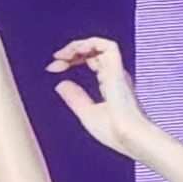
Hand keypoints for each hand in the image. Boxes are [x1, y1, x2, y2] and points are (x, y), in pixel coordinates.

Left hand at [45, 37, 153, 155]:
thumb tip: (60, 83)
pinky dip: (88, 44)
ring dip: (77, 46)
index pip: (92, 62)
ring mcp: (117, 71)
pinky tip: (74, 53)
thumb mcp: (87, 113)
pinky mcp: (118, 69)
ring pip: (99, 45)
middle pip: (93, 52)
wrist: (129, 138)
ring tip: (61, 56)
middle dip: (71, 52)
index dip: (72, 60)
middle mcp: (115, 75)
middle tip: (55, 61)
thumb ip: (75, 97)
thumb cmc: (114, 132)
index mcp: (110, 84)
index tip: (53, 68)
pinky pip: (107, 45)